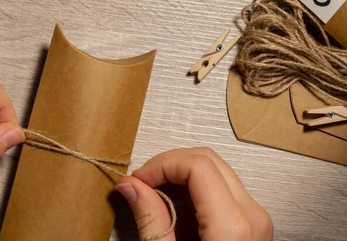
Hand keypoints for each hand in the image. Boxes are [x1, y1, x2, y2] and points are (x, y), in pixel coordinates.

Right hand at [116, 147, 272, 240]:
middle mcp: (252, 216)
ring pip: (215, 170)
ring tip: (155, 198)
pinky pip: (222, 189)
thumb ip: (150, 221)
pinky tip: (175, 209)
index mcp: (233, 226)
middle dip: (169, 164)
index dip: (161, 164)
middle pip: (207, 160)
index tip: (139, 179)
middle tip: (143, 183)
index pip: (196, 164)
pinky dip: (194, 189)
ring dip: (180, 175)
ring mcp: (256, 219)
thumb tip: (131, 186)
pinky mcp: (253, 224)